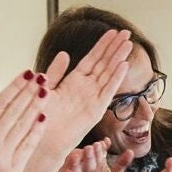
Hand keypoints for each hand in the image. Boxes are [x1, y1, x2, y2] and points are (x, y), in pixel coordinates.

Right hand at [0, 71, 48, 171]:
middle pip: (14, 111)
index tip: (27, 74)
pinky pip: (27, 146)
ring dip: (36, 107)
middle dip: (29, 92)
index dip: (15, 86)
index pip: (0, 103)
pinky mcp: (13, 169)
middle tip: (42, 77)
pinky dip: (36, 131)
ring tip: (46, 92)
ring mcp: (3, 155)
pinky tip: (44, 118)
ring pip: (23, 126)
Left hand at [35, 28, 133, 154]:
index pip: (92, 58)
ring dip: (119, 58)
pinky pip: (108, 91)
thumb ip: (56, 71)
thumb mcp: (47, 88)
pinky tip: (123, 65)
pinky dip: (116, 78)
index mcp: (74, 81)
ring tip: (129, 44)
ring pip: (109, 74)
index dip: (103, 45)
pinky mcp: (96, 110)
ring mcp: (93, 99)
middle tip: (127, 32)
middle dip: (115, 47)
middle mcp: (86, 88)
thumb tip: (64, 53)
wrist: (43, 139)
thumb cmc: (42, 117)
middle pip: (104, 63)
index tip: (113, 32)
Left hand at [44, 140, 109, 171]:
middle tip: (89, 148)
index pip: (94, 160)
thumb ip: (83, 151)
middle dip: (89, 158)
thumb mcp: (71, 156)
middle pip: (88, 169)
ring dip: (77, 167)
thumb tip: (104, 140)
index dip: (97, 153)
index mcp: (82, 167)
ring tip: (75, 158)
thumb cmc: (57, 167)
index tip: (98, 144)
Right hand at [69, 148, 134, 171]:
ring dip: (87, 158)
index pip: (100, 152)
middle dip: (95, 150)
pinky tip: (85, 168)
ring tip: (88, 150)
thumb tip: (131, 151)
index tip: (107, 141)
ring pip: (86, 166)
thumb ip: (121, 164)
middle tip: (98, 144)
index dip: (103, 146)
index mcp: (99, 164)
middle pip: (93, 157)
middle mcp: (92, 167)